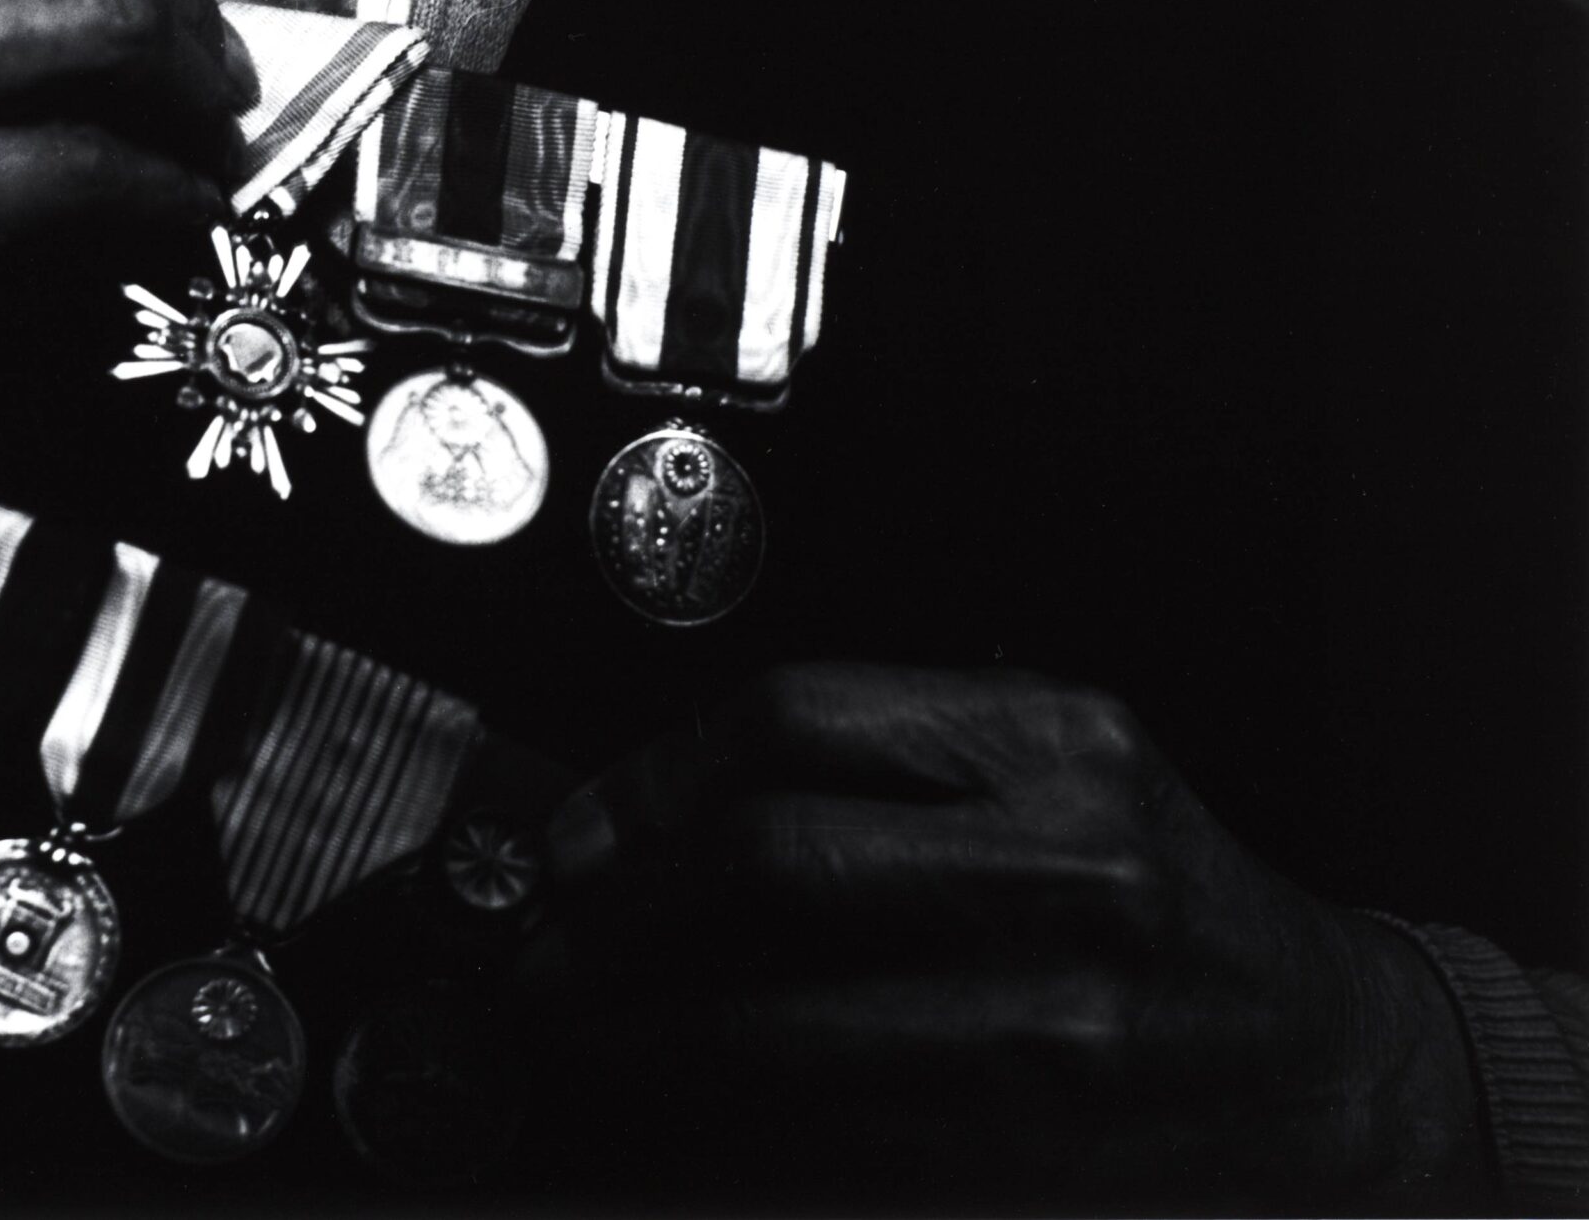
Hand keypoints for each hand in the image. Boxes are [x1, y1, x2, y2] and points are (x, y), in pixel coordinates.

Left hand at [530, 664, 1486, 1203]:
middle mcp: (1065, 862)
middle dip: (620, 911)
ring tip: (570, 1026)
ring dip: (638, 1029)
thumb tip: (654, 819)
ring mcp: (1058, 1011)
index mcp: (1053, 740)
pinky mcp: (1039, 1137)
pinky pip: (832, 1125)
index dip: (653, 777)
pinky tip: (671, 1101)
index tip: (578, 834)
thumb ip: (882, 764)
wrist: (1314, 1057)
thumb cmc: (1164, 900)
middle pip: (771, 858)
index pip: (796, 718)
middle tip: (542, 941)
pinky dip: (723, 1116)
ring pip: (779, 1018)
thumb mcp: (1054, 768)